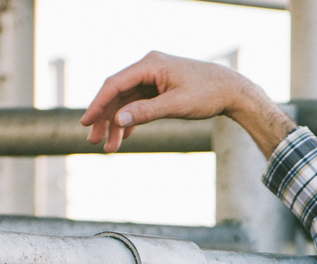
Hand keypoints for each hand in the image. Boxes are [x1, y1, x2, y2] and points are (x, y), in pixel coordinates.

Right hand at [81, 51, 294, 156]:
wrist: (231, 90)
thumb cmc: (207, 94)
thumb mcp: (176, 106)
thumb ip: (146, 112)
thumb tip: (118, 119)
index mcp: (150, 64)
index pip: (115, 84)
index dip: (98, 104)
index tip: (85, 122)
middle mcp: (148, 67)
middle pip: (117, 94)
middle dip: (105, 118)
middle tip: (93, 141)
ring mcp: (153, 77)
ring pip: (126, 101)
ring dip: (117, 124)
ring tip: (109, 147)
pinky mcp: (159, 87)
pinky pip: (138, 103)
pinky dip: (131, 120)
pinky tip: (124, 136)